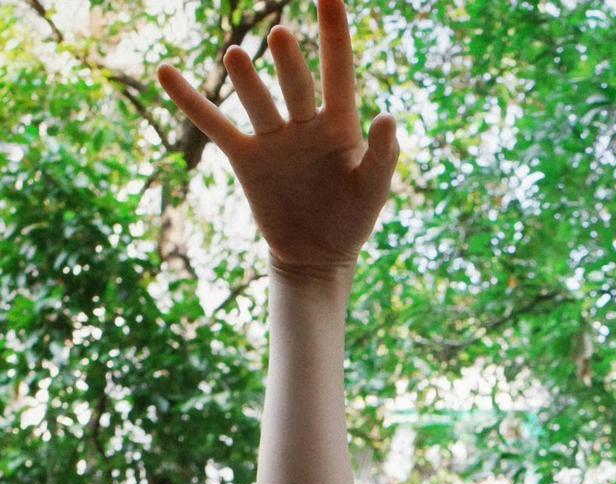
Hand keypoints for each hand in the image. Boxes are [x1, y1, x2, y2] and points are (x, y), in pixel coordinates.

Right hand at [156, 0, 398, 276]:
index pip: (339, 71)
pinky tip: (166, 71)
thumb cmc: (352, 220)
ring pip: (257, 102)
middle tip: (281, 37)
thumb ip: (382, 156)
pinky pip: (215, 126)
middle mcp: (305, 123)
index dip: (335, 33)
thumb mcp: (372, 192)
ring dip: (247, 81)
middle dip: (288, 63)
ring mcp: (273, 138)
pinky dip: (190, 101)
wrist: (317, 256)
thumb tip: (388, 117)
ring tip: (237, 57)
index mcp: (341, 125)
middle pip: (296, 85)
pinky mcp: (246, 160)